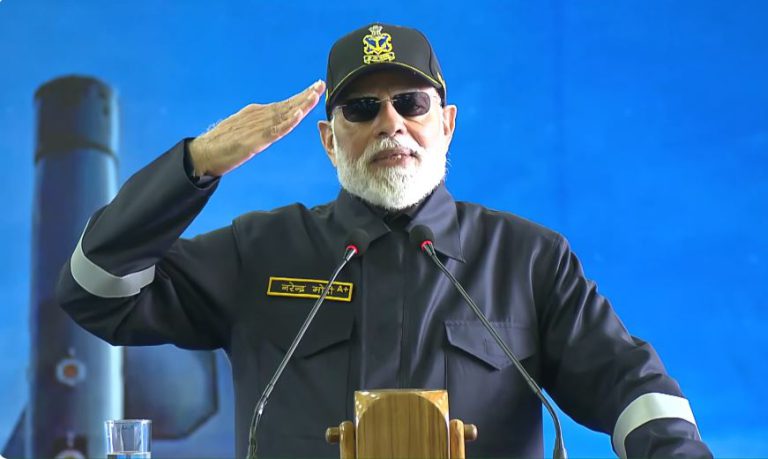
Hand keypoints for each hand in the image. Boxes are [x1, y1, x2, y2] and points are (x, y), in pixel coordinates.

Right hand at [188, 80, 325, 176]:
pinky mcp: (254, 140)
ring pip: (284, 114)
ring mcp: (257, 127)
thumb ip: (261, 126)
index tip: (315, 88)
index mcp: (258, 113)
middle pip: (287, 105)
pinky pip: (275, 130)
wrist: (204, 153)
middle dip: (305, 95)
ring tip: (314, 95)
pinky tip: (299, 116)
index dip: (301, 97)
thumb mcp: (246, 129)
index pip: (285, 104)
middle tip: (321, 85)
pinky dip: (288, 122)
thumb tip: (276, 123)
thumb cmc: (223, 143)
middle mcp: (259, 116)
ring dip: (301, 105)